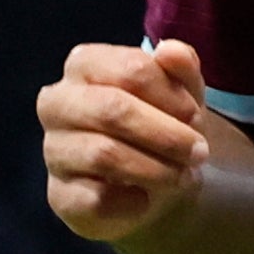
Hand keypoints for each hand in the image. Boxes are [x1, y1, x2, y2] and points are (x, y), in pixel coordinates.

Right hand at [38, 40, 211, 241]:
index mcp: (84, 64)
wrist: (154, 185)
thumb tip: (172, 51)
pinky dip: (133, 202)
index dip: (171, 95)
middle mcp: (58, 103)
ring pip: (103, 153)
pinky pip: (95, 198)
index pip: (129, 69)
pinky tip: (147, 200)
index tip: (196, 116)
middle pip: (112, 109)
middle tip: (200, 152)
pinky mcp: (59, 195)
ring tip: (184, 177)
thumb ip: (181, 69)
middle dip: (166, 133)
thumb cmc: (162, 126)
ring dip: (156, 169)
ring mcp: (53, 149)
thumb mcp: (183, 94)